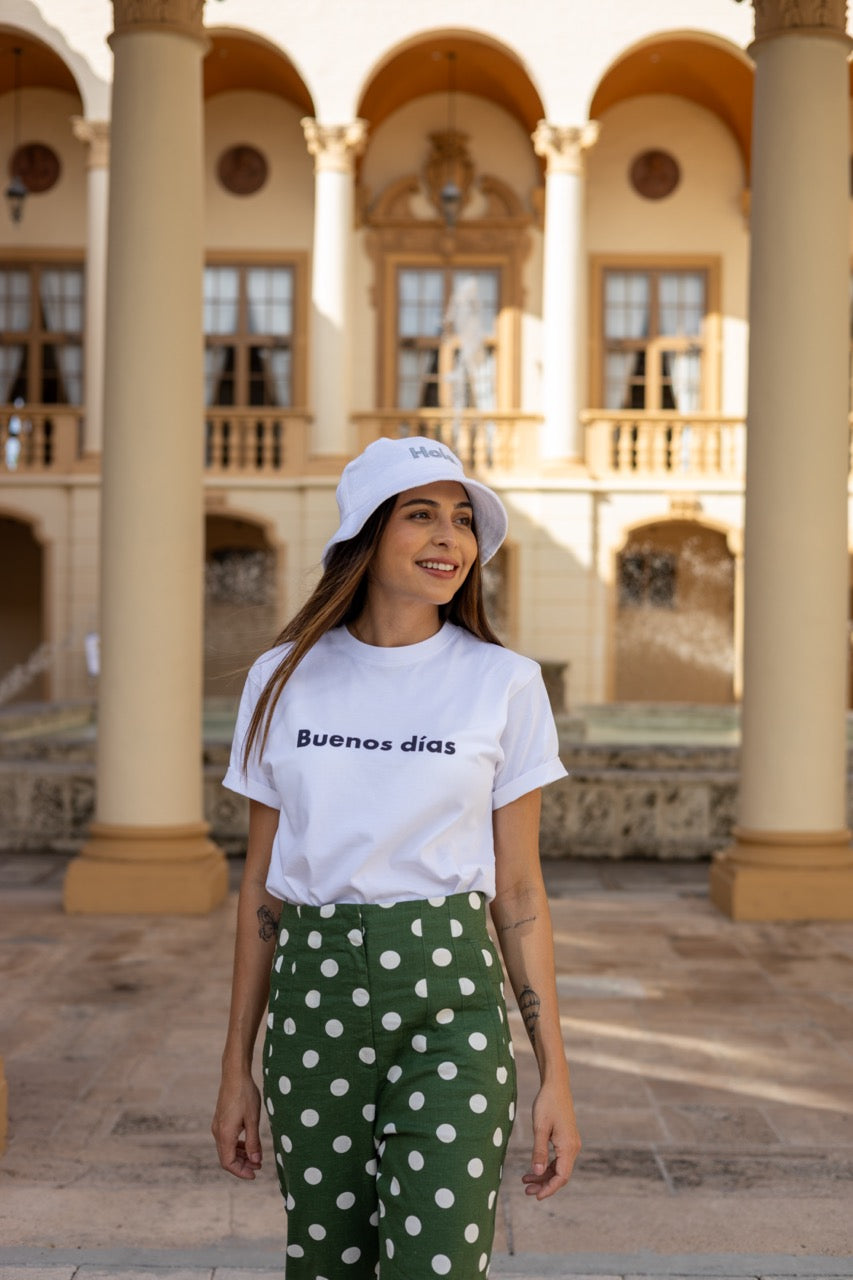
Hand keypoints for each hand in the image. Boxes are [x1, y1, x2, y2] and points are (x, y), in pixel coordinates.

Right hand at [212, 1071, 263, 1179]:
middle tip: (259, 1166)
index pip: (228, 1163)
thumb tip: (255, 1161)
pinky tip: (248, 1144)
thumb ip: (253, 1142)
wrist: (235, 1074)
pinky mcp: (221, 1120)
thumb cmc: (245, 1095)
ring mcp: (218, 1126)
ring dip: (240, 1155)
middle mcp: (217, 1132)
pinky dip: (237, 1145)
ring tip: (256, 1157)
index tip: (254, 1174)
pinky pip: (227, 1139)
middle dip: (242, 1165)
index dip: (241, 1172)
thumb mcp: (253, 1119)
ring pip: (227, 1149)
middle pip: (227, 1158)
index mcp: (224, 1134)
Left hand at [522, 1080, 580, 1199]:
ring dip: (543, 1175)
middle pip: (560, 1174)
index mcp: (568, 1147)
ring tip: (525, 1179)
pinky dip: (546, 1165)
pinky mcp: (566, 1139)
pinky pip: (558, 1158)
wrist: (556, 1085)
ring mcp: (571, 1143)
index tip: (536, 1196)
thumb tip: (537, 1172)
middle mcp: (573, 1147)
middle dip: (544, 1184)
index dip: (549, 1189)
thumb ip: (539, 1151)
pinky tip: (533, 1167)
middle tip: (526, 1190)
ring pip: (558, 1167)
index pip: (562, 1177)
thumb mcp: (540, 1127)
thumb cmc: (547, 1103)